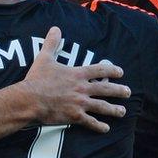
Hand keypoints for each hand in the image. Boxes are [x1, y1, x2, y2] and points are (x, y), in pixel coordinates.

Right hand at [15, 27, 129, 132]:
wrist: (29, 100)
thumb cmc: (36, 79)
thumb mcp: (44, 58)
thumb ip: (52, 43)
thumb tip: (55, 28)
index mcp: (77, 74)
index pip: (100, 71)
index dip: (112, 71)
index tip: (120, 73)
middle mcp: (82, 88)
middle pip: (106, 89)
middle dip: (119, 91)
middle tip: (128, 92)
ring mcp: (80, 103)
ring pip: (102, 107)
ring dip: (114, 109)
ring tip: (122, 111)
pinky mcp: (74, 116)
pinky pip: (90, 122)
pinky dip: (99, 126)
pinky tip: (106, 128)